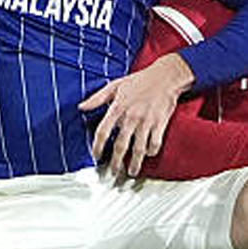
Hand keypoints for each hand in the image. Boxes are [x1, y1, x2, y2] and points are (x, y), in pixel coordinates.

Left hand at [78, 53, 193, 176]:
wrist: (166, 75)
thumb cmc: (140, 80)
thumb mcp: (115, 85)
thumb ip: (97, 98)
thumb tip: (81, 107)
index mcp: (118, 107)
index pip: (103, 132)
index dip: (97, 147)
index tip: (96, 156)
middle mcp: (131, 117)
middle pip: (120, 145)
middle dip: (116, 163)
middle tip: (113, 172)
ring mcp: (146, 121)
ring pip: (138, 149)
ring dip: (134, 163)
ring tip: (132, 172)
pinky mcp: (160, 123)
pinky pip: (155, 143)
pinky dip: (151, 151)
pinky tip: (148, 155)